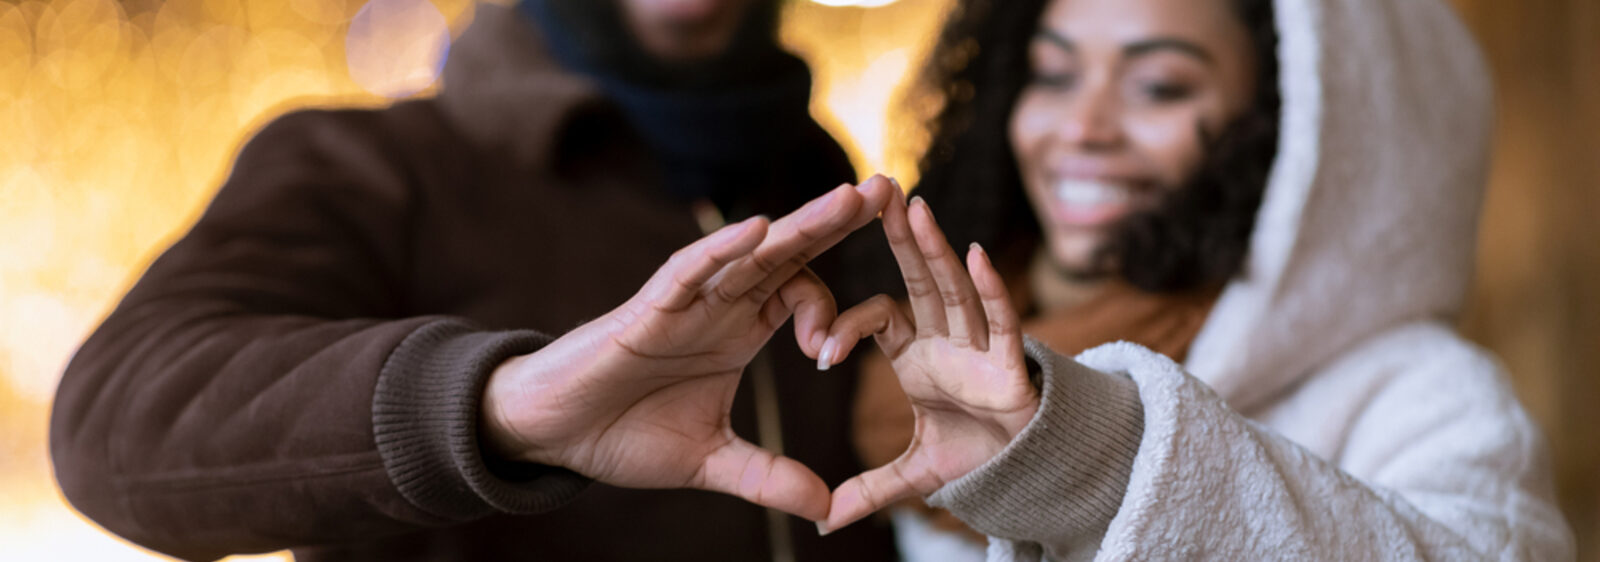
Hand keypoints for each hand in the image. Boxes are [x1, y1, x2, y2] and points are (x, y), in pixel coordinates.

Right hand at [481, 177, 898, 521]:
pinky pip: (690, 272)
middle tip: (888, 189)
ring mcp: (687, 302)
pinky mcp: (648, 310)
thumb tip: (826, 507)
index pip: (802, 295)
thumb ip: (768, 476)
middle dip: (837, 222)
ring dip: (800, 225)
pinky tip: (759, 229)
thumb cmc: (624, 433)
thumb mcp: (711, 461)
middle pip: (789, 254)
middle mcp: (720, 305)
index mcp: (740, 330)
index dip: (831, 313)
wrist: (554, 434)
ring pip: (751, 253)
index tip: (832, 352)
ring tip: (849, 198)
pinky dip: (722, 250)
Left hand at [815, 193, 1039, 532]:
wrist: (1028, 475)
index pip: (879, 318)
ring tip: (913, 206)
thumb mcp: (913, 474)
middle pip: (919, 278)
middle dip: (899, 236)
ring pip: (955, 289)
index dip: (848, 326)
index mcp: (917, 353)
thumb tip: (822, 521)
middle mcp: (947, 338)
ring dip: (935, 249)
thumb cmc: (975, 456)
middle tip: (875, 190)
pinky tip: (975, 254)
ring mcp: (981, 346)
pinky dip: (990, 289)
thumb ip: (869, 490)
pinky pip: (1000, 320)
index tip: (819, 353)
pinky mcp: (1012, 363)